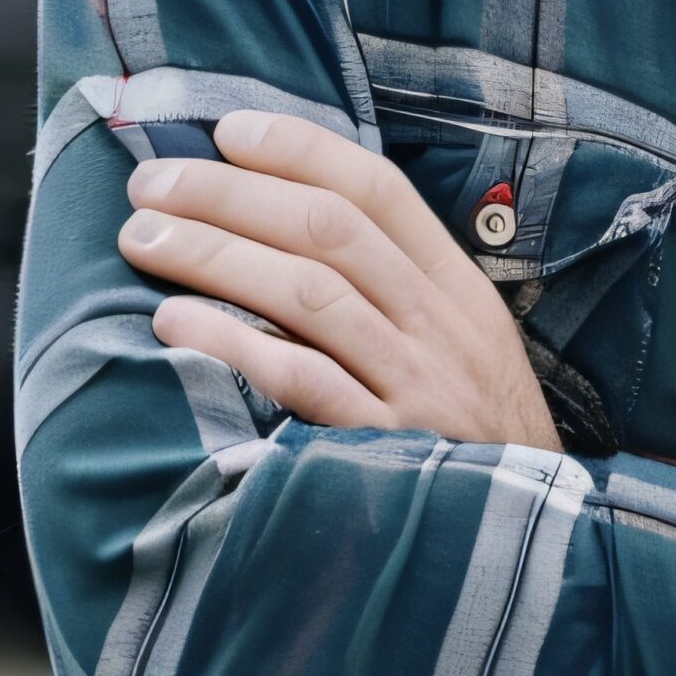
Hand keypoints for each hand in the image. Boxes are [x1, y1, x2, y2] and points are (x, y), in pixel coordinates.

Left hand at [117, 110, 560, 451]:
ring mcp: (415, 387)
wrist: (530, 545)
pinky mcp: (383, 451)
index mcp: (457, 290)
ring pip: (312, 293)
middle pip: (331, 230)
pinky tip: (174, 323)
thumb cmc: (474, 441)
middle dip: (233, 194)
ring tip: (145, 239)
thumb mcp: (462, 351)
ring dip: (218, 255)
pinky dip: (235, 344)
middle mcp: (440, 327)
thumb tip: (292, 227)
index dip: (300, 150)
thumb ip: (396, 293)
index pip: (378, 189)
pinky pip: (302, 383)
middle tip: (152, 181)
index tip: (227, 130)